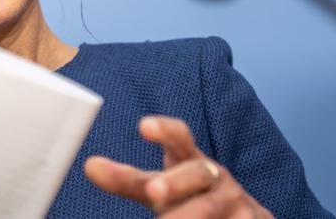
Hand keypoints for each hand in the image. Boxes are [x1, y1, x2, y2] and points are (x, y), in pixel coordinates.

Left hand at [84, 116, 272, 217]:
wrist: (244, 218)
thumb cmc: (191, 198)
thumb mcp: (162, 187)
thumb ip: (129, 180)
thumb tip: (91, 166)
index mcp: (190, 161)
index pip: (180, 138)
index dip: (165, 131)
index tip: (143, 125)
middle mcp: (214, 176)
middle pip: (195, 174)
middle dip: (175, 182)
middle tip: (153, 192)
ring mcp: (235, 201)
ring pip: (209, 207)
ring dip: (187, 215)